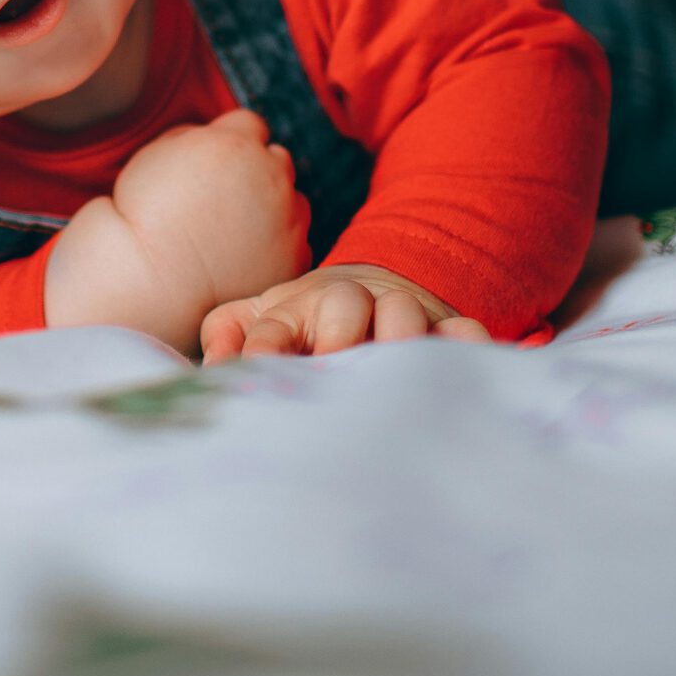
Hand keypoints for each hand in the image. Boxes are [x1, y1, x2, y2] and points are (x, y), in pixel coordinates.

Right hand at [108, 109, 312, 311]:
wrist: (149, 282)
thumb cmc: (143, 216)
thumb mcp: (159, 152)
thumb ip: (201, 134)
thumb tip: (223, 136)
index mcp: (236, 144)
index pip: (250, 125)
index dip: (229, 143)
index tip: (213, 167)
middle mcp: (272, 176)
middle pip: (277, 160)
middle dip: (256, 173)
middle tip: (223, 201)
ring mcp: (288, 220)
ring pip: (293, 202)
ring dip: (273, 209)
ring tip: (232, 233)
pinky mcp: (294, 259)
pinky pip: (295, 243)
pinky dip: (277, 248)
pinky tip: (242, 258)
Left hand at [197, 262, 488, 364]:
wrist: (375, 287)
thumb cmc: (307, 322)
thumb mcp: (260, 320)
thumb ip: (227, 336)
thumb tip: (209, 371)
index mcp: (295, 308)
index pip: (272, 329)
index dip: (265, 352)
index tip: (261, 377)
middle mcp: (348, 303)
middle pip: (344, 306)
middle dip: (338, 338)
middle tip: (335, 376)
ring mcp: (400, 311)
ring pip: (404, 315)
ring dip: (399, 343)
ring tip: (395, 388)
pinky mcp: (445, 326)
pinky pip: (464, 332)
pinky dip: (466, 348)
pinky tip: (461, 371)